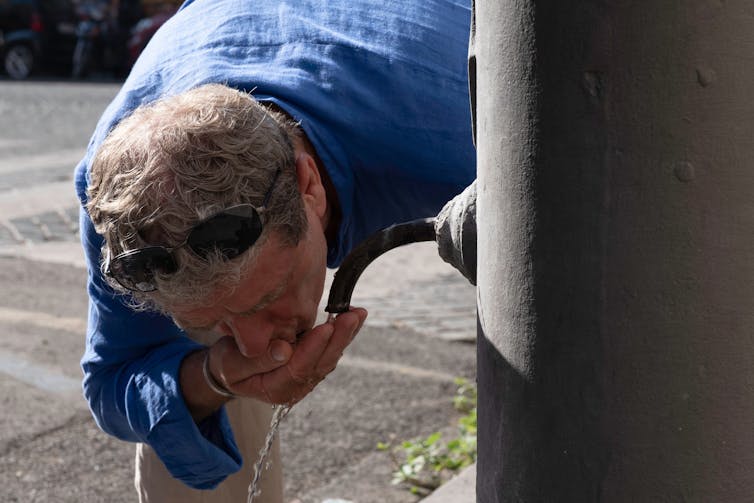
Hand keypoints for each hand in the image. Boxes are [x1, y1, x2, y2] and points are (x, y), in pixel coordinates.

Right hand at [201, 307, 366, 406]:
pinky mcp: (311, 365)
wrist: (230, 369)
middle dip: (339, 339)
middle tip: (353, 316)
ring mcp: (305, 378)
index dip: (313, 348)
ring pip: (330, 357)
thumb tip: (284, 351)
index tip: (325, 327)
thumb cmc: (228, 363)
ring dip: (346, 335)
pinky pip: (329, 350)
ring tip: (358, 313)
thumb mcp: (231, 362)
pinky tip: (352, 317)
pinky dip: (342, 334)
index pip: (299, 369)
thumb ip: (257, 359)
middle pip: (321, 364)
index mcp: (275, 389)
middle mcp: (296, 387)